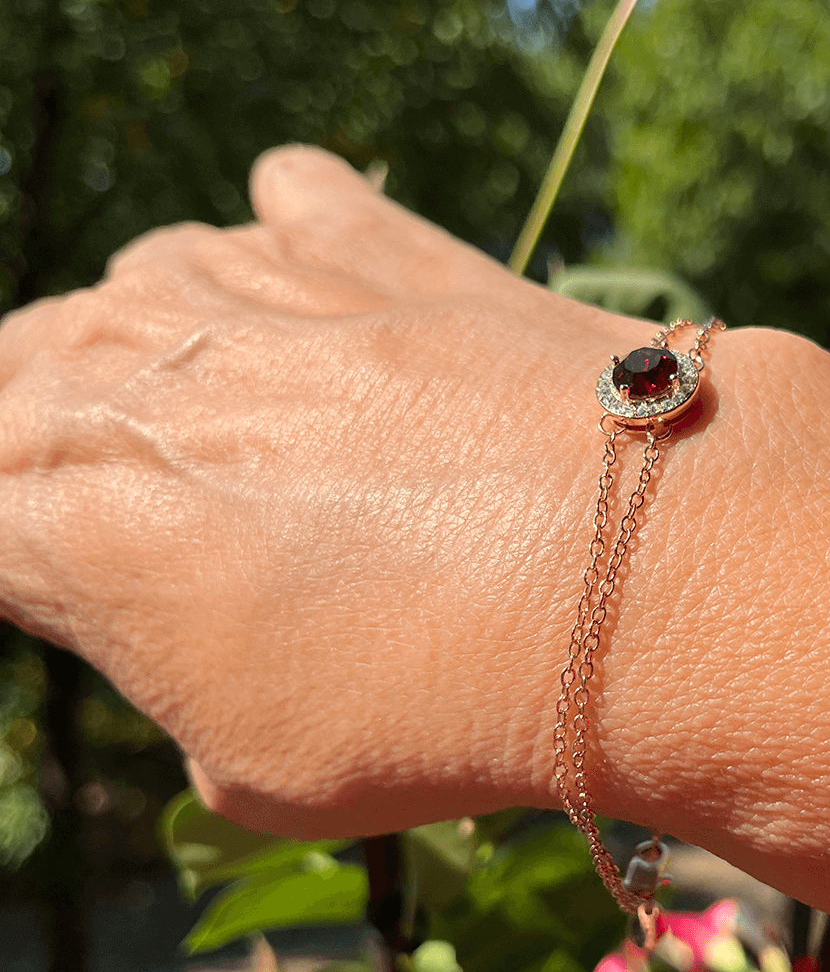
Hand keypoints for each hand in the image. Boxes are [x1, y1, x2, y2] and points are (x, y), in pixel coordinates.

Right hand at [0, 146, 787, 834]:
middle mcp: (116, 381)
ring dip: (159, 341)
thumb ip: (174, 676)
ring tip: (229, 407)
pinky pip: (286, 199)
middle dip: (51, 438)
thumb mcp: (255, 772)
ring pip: (137, 282)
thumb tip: (188, 622)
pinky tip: (327, 291)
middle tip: (138, 502)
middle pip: (20, 381)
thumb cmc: (431, 707)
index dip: (33, 549)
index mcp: (60, 524)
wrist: (627, 573)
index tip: (84, 574)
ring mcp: (243, 287)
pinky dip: (291, 241)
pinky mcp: (368, 238)